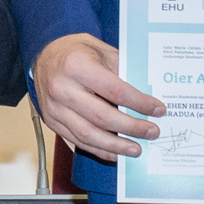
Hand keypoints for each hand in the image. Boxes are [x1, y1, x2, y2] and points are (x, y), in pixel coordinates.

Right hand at [32, 33, 163, 159]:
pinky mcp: (51, 121)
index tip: (158, 110)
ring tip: (137, 149)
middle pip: (102, 116)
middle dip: (131, 128)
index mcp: (76, 65)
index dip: (139, 103)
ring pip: (88, 134)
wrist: (45, 55)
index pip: (114, 90)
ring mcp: (54, 107)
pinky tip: (116, 152)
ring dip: (116, 145)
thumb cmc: (77, 52)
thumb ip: (121, 71)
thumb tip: (147, 95)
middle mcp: (61, 88)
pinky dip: (99, 150)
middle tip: (152, 132)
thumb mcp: (101, 50)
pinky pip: (77, 141)